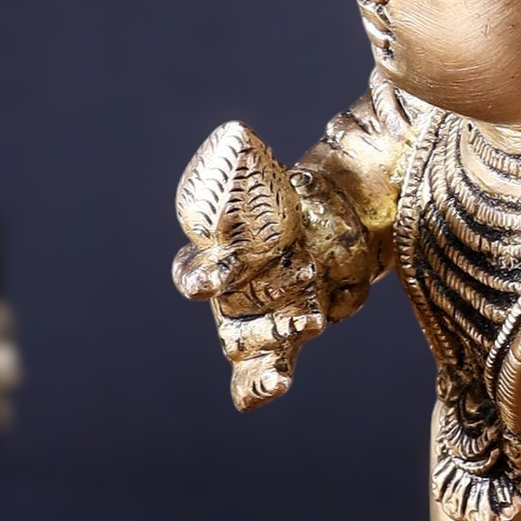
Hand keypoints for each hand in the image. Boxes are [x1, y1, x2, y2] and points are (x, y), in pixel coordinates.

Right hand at [173, 122, 323, 408]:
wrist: (325, 223)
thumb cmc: (283, 196)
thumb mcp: (265, 171)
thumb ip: (244, 158)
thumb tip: (235, 133)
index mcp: (214, 253)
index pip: (194, 271)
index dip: (207, 274)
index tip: (224, 271)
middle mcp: (227, 294)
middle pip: (226, 316)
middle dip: (260, 308)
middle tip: (304, 280)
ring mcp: (253, 319)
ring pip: (245, 346)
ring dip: (274, 339)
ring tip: (310, 320)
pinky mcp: (284, 336)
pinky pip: (261, 371)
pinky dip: (261, 385)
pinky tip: (276, 387)